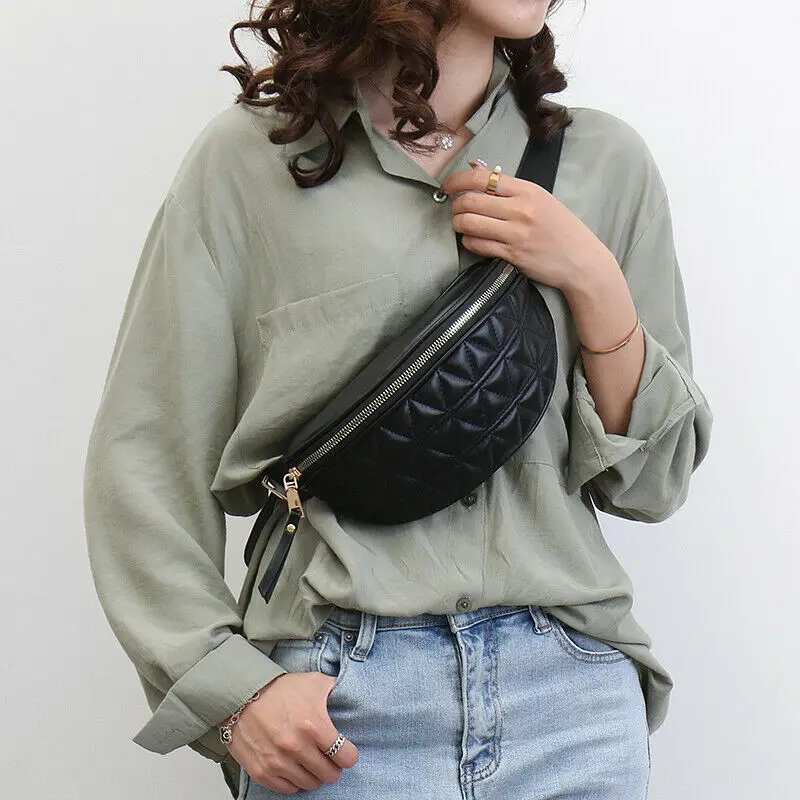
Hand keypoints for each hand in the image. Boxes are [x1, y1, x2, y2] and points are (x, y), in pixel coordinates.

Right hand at [225, 672, 358, 793]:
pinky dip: (295, 781)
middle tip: (329, 758)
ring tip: (312, 761)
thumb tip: (353, 695)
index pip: (346, 756)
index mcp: (313, 724)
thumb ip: (336, 690)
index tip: (345, 751)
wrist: (242, 696)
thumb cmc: (280, 690)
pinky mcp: (262, 772)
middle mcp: (296, 746)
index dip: (348, 754)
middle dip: (333, 766)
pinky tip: (295, 767)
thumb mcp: (313, 682)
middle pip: (330, 774)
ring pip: (311, 784)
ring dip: (315, 774)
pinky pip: (289, 789)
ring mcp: (278, 762)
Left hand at [441, 161, 617, 293]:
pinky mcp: (513, 255)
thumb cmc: (561, 228)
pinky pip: (478, 245)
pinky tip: (472, 239)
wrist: (582, 260)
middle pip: (471, 201)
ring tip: (461, 225)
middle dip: (455, 205)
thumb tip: (475, 167)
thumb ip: (507, 186)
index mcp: (527, 190)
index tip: (448, 186)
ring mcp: (516, 233)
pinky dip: (469, 241)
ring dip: (458, 224)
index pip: (483, 178)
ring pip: (469, 224)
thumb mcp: (540, 199)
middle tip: (455, 209)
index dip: (457, 180)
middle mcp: (521, 209)